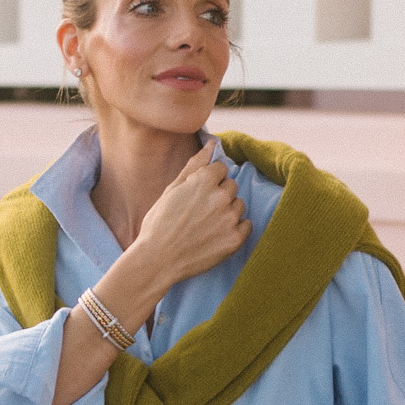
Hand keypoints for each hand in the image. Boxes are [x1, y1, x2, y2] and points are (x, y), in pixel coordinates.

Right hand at [129, 142, 250, 295]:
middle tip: (201, 212)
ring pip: (239, 205)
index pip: (222, 169)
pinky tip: (217, 235)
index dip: (210, 181)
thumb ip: (195, 164)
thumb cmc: (159, 223)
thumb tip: (212, 144)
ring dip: (228, 212)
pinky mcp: (235, 239)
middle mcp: (220, 197)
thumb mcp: (172, 189)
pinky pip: (247, 225)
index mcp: (204, 180)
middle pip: (232, 186)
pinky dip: (236, 229)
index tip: (198, 194)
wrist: (157, 260)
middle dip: (220, 195)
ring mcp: (229, 219)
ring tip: (207, 225)